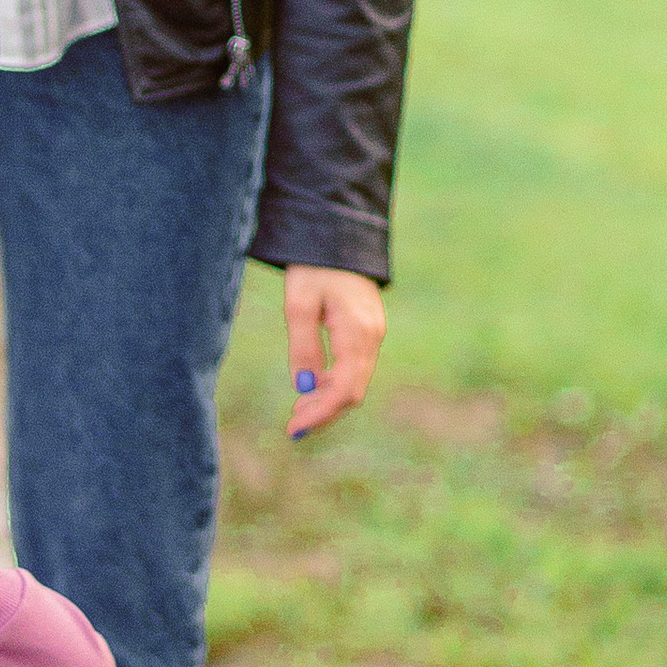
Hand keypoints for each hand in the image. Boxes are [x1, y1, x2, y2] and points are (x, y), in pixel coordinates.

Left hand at [284, 267, 384, 441]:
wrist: (337, 237)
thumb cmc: (314, 267)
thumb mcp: (299, 305)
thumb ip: (303, 347)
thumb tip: (303, 386)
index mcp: (357, 332)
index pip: (344, 389)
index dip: (320, 413)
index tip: (294, 429)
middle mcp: (372, 337)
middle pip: (352, 392)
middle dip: (323, 412)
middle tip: (292, 426)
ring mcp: (374, 334)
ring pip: (355, 382)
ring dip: (328, 401)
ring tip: (297, 412)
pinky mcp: (368, 331)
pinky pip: (355, 368)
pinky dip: (335, 384)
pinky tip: (312, 388)